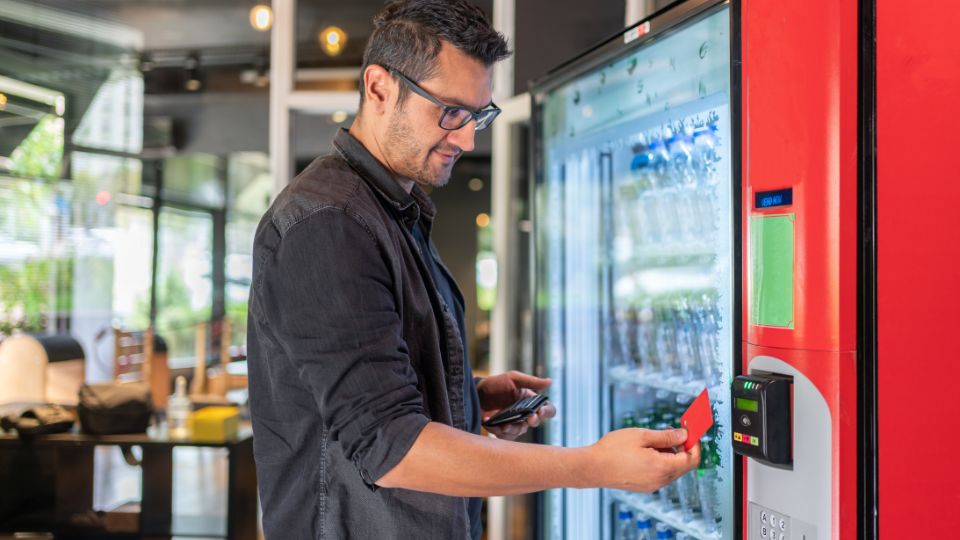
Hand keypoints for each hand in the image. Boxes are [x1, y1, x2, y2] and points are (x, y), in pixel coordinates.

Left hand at [476, 370, 555, 440]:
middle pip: (535, 422)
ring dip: (513, 428)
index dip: (547, 412)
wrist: (476, 394)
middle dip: (532, 421)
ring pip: (520, 431)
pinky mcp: (502, 430)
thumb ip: (531, 381)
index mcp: (530, 401)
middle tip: (528, 420)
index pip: (547, 409)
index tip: (540, 411)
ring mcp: (513, 423)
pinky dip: (499, 431)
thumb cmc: (495, 384)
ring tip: (504, 425)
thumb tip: (550, 382)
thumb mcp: (513, 379)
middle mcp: (524, 414)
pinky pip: (506, 437)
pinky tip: (491, 422)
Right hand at [583, 428, 700, 491]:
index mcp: (663, 468)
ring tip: (651, 440)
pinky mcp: (645, 486)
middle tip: (671, 430)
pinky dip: (660, 461)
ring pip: (672, 468)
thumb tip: (684, 435)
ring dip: (670, 453)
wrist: (592, 468)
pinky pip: (661, 473)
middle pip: (684, 464)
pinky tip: (645, 450)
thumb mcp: (642, 436)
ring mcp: (652, 485)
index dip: (694, 443)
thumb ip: (666, 437)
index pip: (692, 458)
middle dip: (682, 446)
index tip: (690, 431)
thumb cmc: (612, 451)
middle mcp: (660, 480)